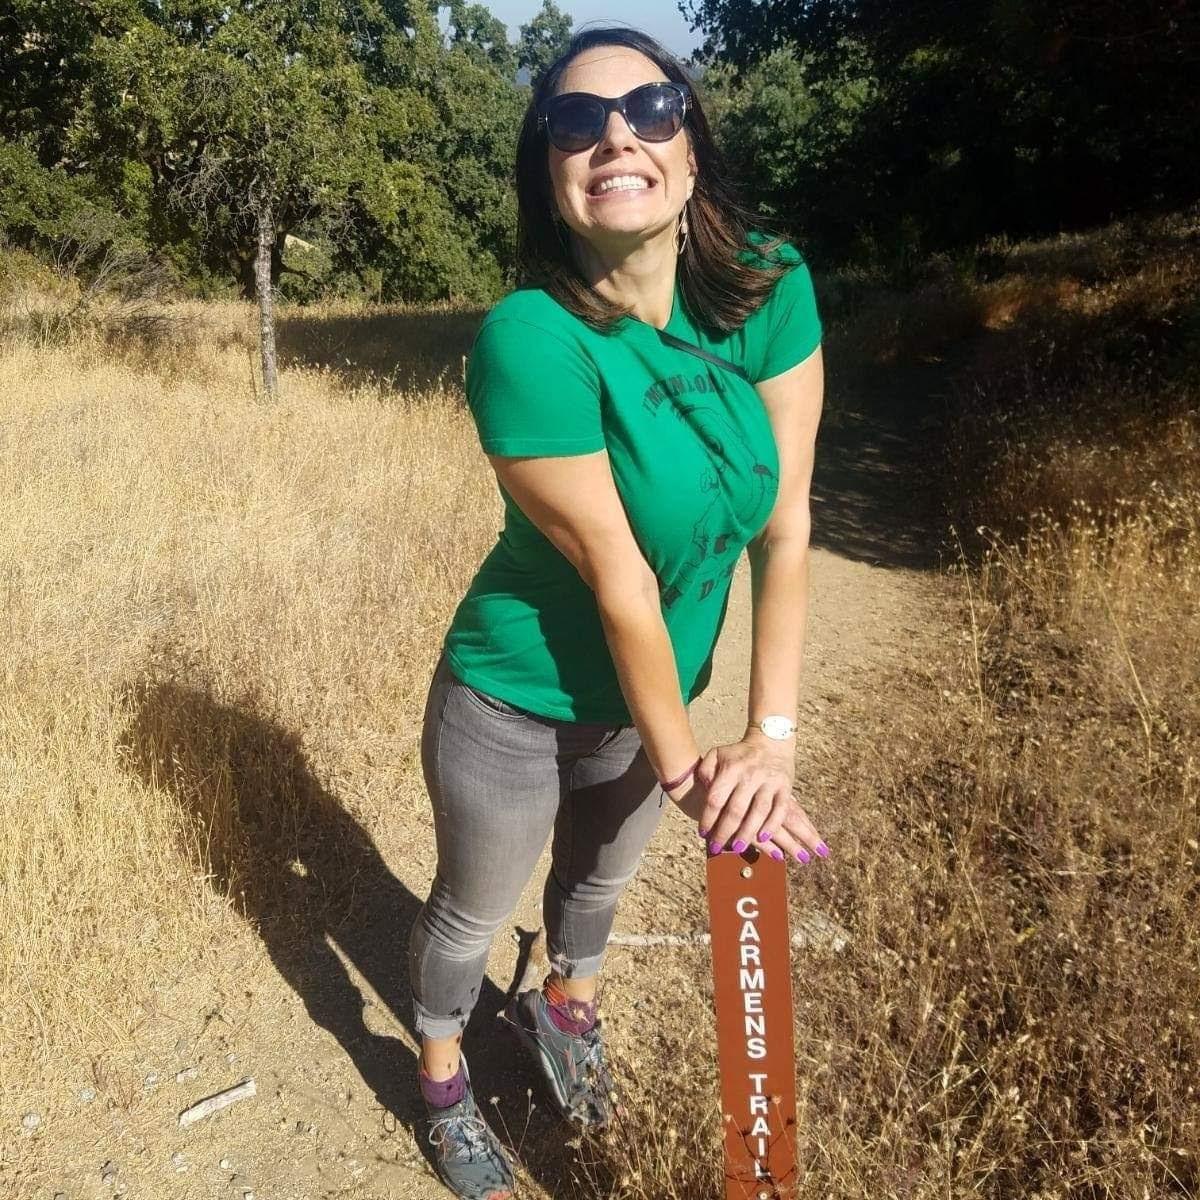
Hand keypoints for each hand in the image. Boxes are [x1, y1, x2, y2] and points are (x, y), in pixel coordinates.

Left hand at [694, 734, 829, 864]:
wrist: (771, 740)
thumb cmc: (739, 753)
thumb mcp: (717, 754)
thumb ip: (705, 770)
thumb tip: (702, 789)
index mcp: (731, 768)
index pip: (716, 798)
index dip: (708, 818)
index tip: (702, 833)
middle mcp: (750, 776)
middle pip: (736, 809)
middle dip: (725, 832)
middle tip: (717, 847)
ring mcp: (769, 782)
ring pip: (758, 812)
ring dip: (747, 833)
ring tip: (737, 847)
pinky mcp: (785, 788)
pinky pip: (780, 810)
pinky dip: (772, 825)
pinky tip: (763, 839)